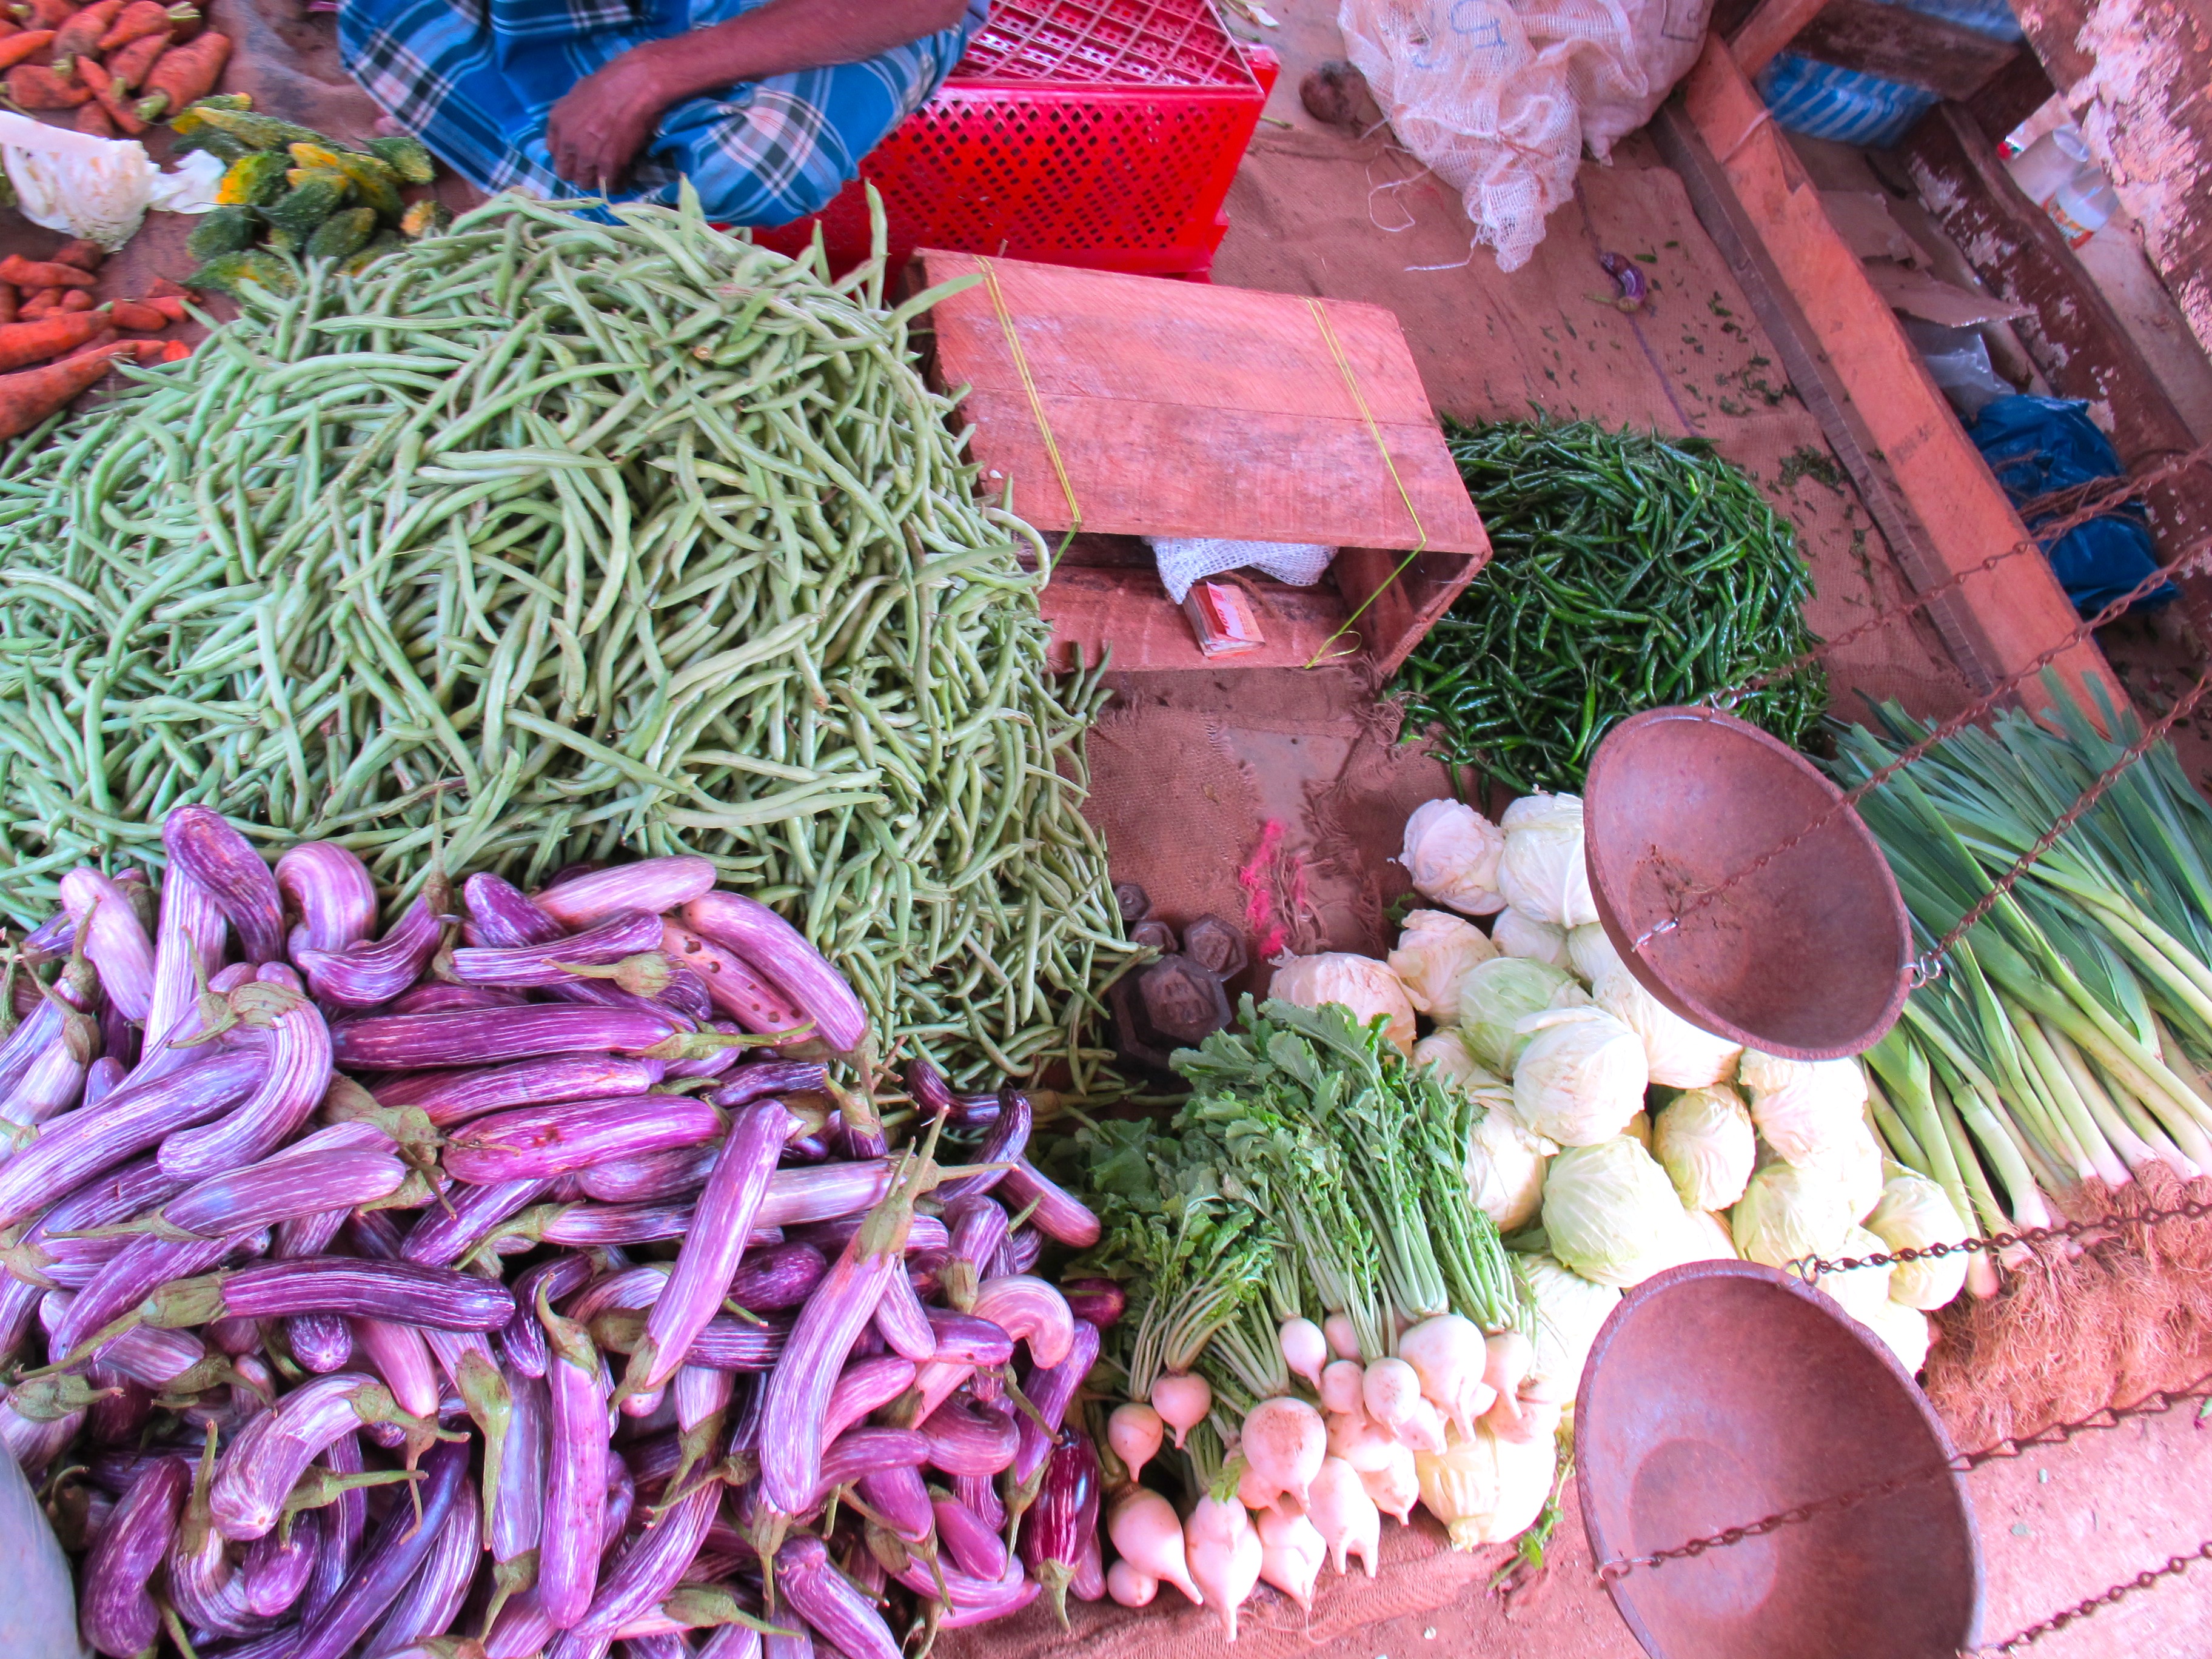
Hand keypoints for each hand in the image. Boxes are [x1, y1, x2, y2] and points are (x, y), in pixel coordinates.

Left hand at [545, 45, 675, 192]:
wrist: (638, 83)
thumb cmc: (612, 81)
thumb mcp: (579, 92)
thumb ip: (572, 115)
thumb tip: (577, 127)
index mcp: (557, 121)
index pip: (554, 153)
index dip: (568, 157)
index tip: (579, 157)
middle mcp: (568, 141)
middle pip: (567, 173)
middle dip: (580, 172)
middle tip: (595, 168)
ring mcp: (587, 155)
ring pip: (586, 183)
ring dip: (598, 180)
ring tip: (611, 173)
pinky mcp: (610, 165)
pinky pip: (609, 186)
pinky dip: (618, 184)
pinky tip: (625, 175)